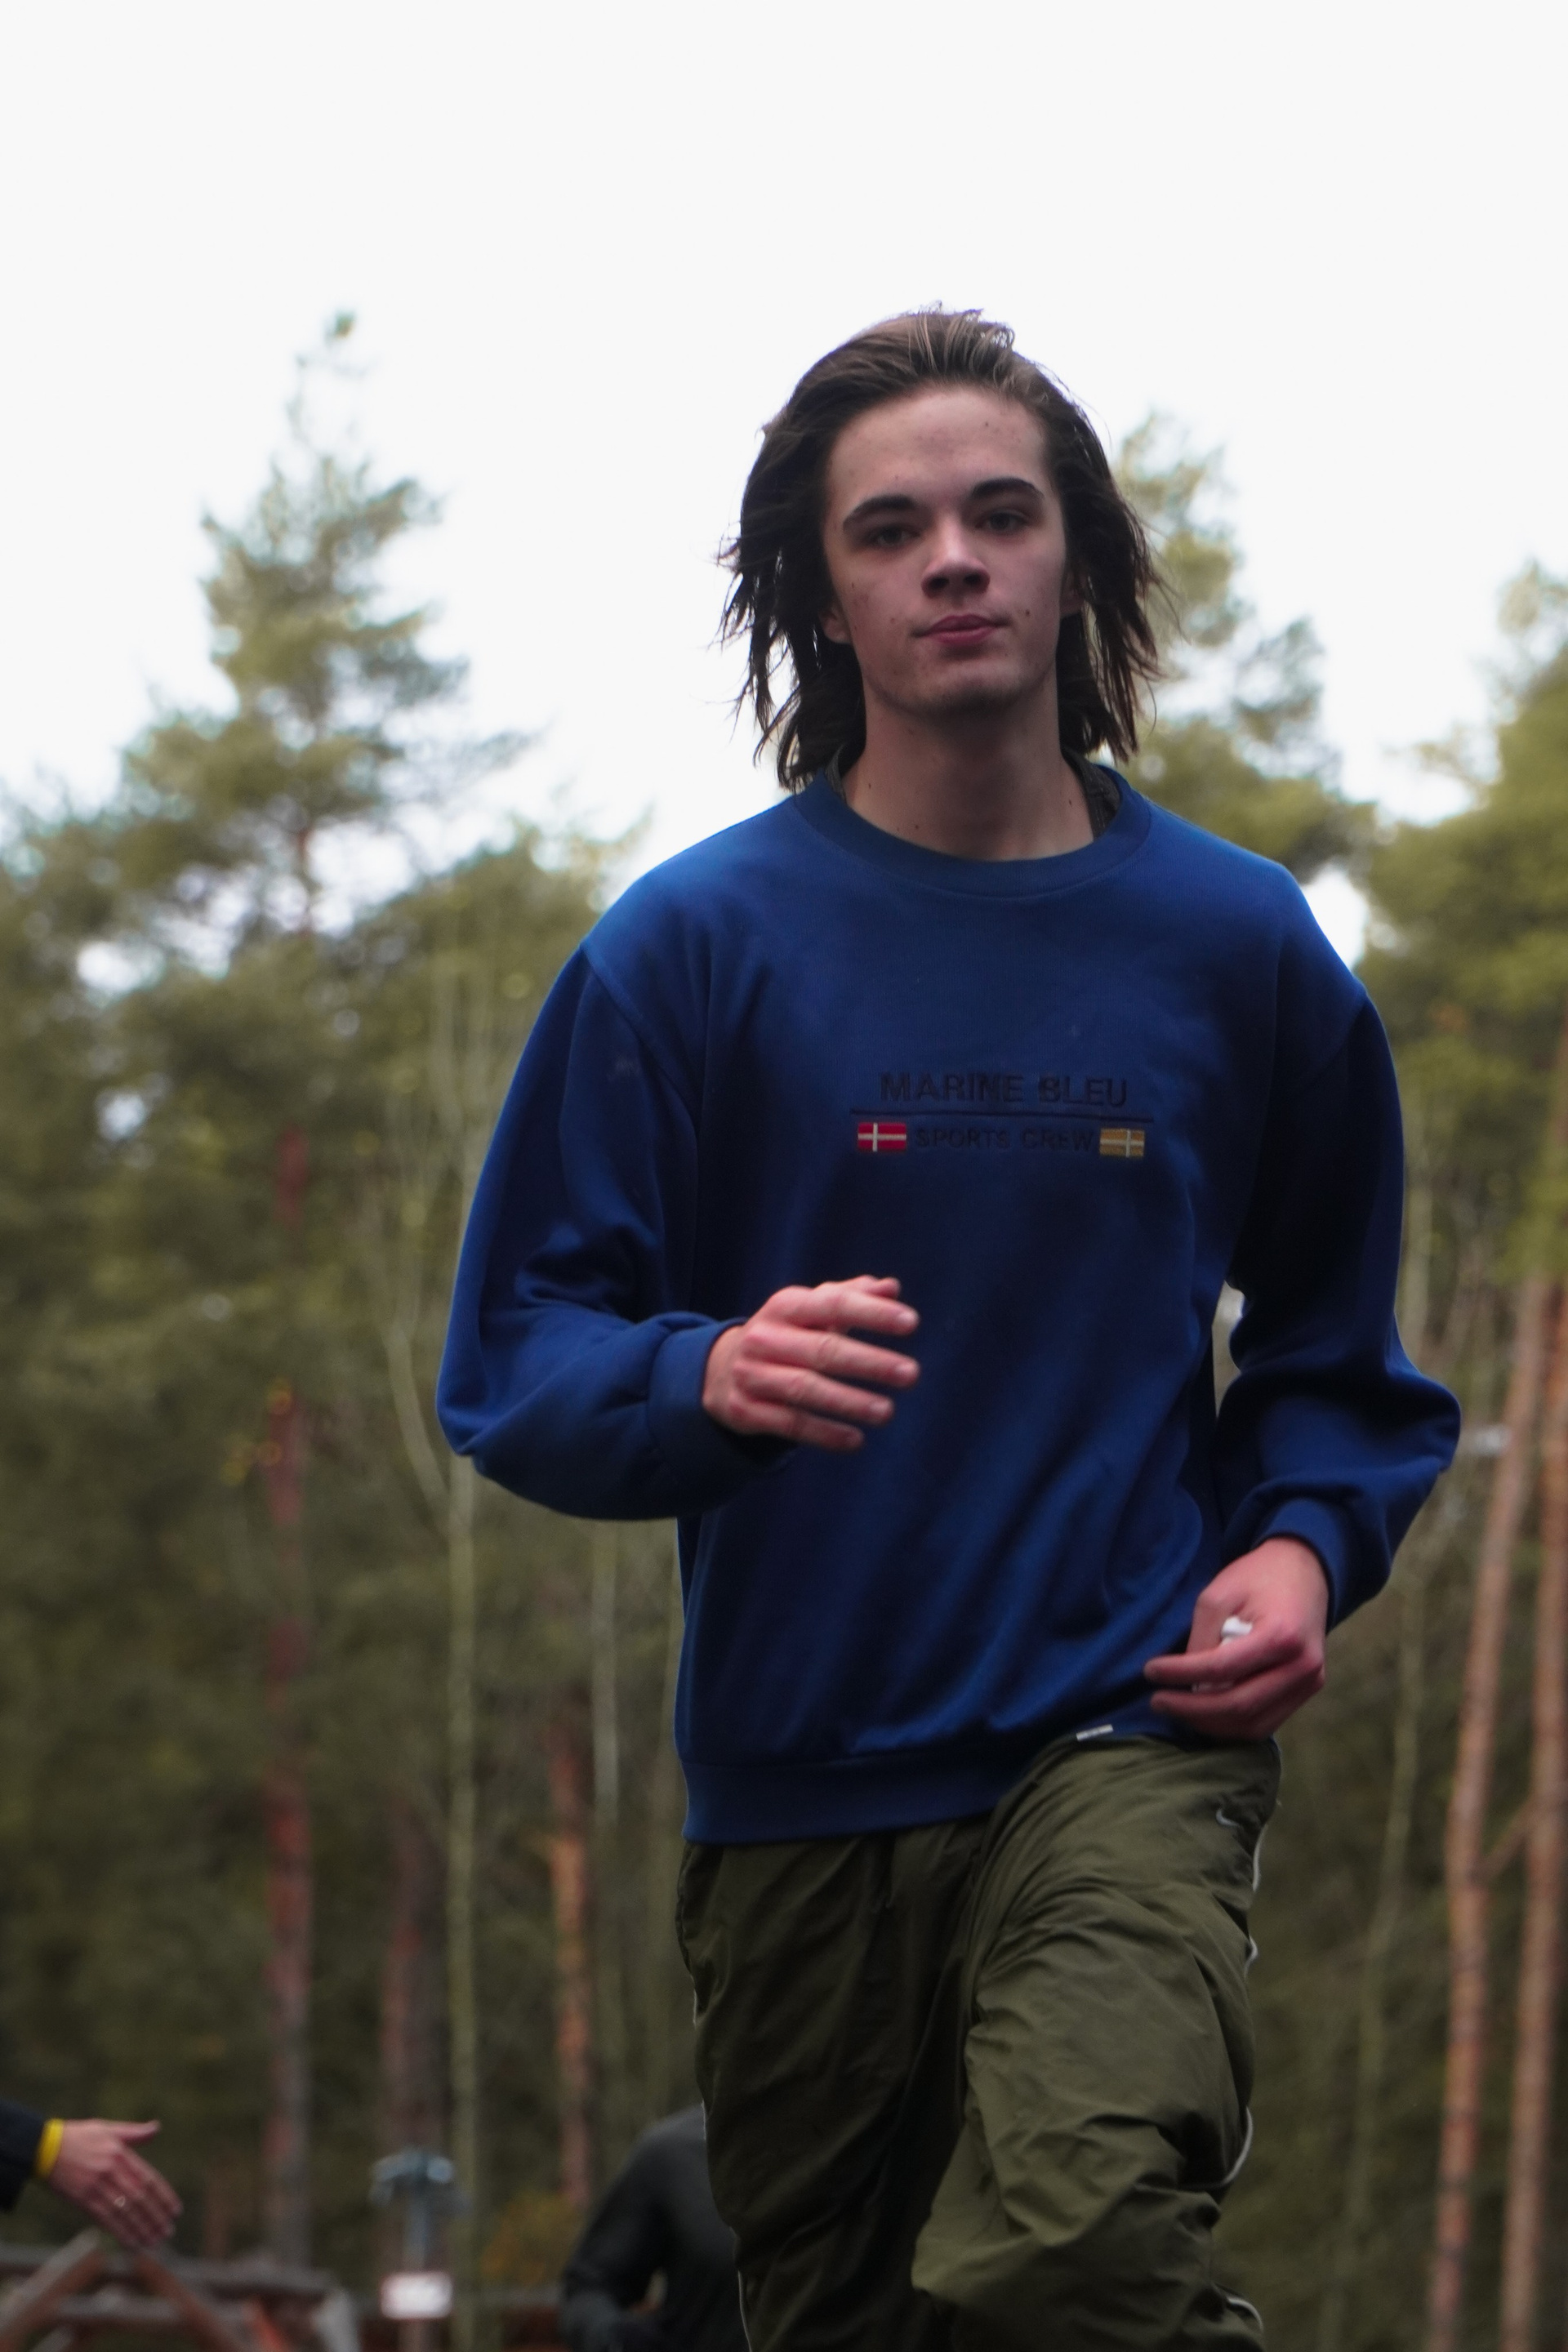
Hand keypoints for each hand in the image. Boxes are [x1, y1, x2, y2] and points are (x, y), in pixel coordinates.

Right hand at [49, 2119, 181, 2247]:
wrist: (43, 2148)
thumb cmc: (77, 2136)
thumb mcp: (107, 2128)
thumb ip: (133, 2132)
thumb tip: (156, 2128)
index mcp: (120, 2153)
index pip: (148, 2179)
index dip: (163, 2196)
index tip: (175, 2211)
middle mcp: (111, 2171)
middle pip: (139, 2198)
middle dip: (155, 2217)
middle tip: (168, 2232)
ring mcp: (96, 2187)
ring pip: (124, 2212)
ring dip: (141, 2228)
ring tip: (155, 2241)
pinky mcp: (82, 2199)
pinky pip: (105, 2219)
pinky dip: (120, 2232)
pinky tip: (131, 2243)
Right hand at [702, 1276, 919, 1452]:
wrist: (721, 1370)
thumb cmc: (786, 1335)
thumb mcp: (810, 1311)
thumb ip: (851, 1296)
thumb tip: (891, 1287)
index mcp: (784, 1306)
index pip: (833, 1304)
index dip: (872, 1313)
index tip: (912, 1323)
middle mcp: (764, 1337)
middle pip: (822, 1350)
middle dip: (870, 1362)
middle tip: (912, 1374)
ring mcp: (752, 1375)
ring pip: (805, 1389)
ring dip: (850, 1402)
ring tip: (887, 1411)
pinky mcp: (746, 1411)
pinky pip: (790, 1424)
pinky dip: (824, 1434)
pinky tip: (856, 1440)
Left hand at [1143, 1538, 1329, 1740]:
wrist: (1304, 1572)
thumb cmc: (1257, 1577)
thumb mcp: (1219, 1594)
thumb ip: (1203, 1638)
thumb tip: (1187, 1683)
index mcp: (1281, 1636)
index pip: (1222, 1668)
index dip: (1181, 1674)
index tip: (1150, 1670)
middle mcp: (1302, 1666)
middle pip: (1239, 1706)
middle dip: (1191, 1710)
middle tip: (1158, 1701)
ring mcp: (1310, 1683)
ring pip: (1254, 1725)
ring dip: (1211, 1724)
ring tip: (1179, 1710)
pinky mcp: (1308, 1690)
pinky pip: (1267, 1723)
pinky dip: (1233, 1726)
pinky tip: (1206, 1714)